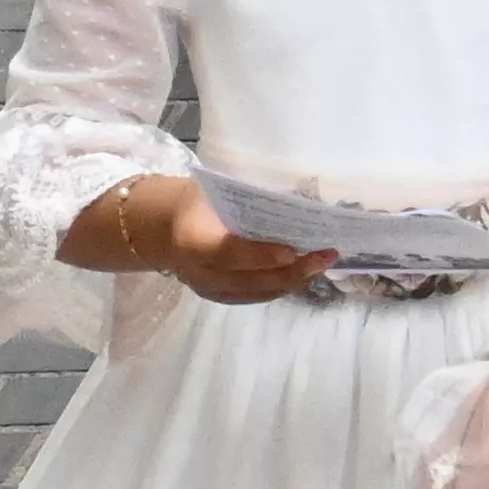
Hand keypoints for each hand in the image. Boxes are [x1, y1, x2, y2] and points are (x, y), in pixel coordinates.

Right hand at [145, 180, 339, 305]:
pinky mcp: (218, 296)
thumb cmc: (196, 201)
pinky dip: (282, 285)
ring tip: (323, 263)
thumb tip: (298, 196)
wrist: (161, 227)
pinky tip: (305, 273)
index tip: (292, 250)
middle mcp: (197, 272)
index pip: (226, 252)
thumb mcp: (212, 191)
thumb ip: (245, 198)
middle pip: (249, 280)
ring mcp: (207, 289)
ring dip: (294, 280)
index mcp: (190, 239)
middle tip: (326, 255)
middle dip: (292, 271)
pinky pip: (255, 296)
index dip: (260, 255)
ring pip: (257, 292)